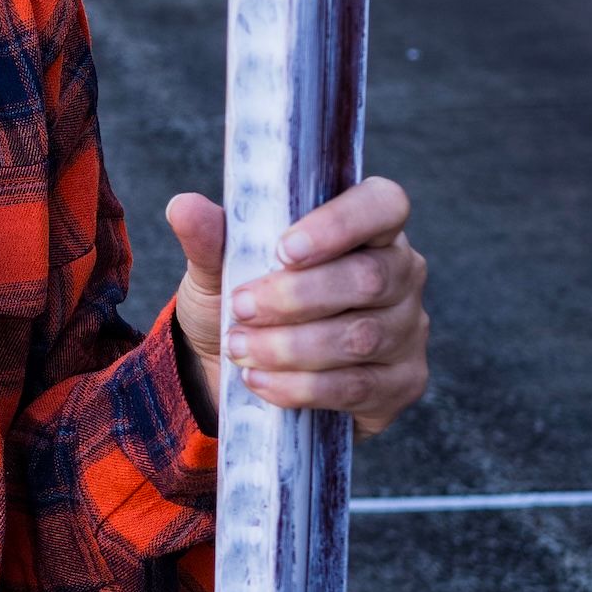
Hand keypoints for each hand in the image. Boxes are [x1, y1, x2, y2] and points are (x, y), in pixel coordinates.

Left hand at [165, 177, 427, 437]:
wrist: (240, 370)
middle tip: (240, 308)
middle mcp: (401, 273)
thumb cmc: (244, 300)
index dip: (339, 225)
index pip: (383, 204)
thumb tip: (184, 207)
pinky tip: (259, 381)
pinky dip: (300, 386)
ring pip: (361, 337)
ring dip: (291, 346)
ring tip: (240, 348)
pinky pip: (357, 387)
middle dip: (296, 296)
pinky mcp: (400, 384)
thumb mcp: (217, 268)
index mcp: (368, 227)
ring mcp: (408, 330)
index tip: (283, 250)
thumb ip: (210, 239)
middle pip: (369, 278)